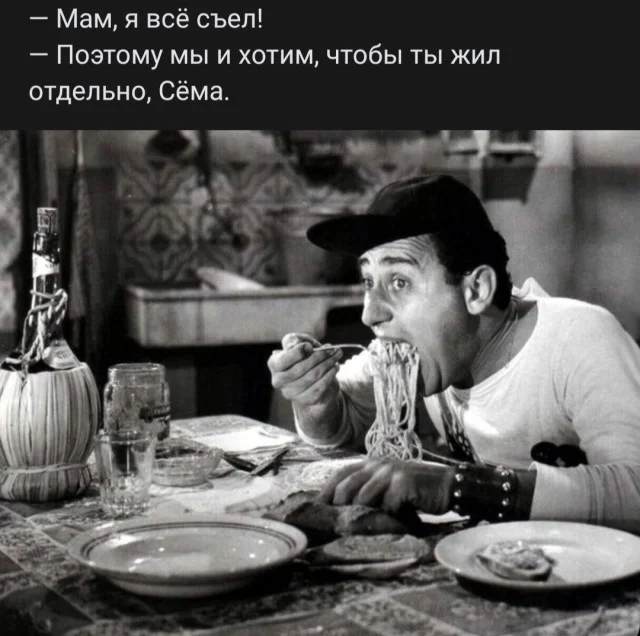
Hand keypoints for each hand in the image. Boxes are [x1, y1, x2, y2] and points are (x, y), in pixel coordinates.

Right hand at [268, 333, 342, 406]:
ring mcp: (291, 393)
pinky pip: (320, 387)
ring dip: (327, 363)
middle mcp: (279, 380)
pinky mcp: (305, 400)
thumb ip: (294, 340)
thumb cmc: (305, 356)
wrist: (314, 378)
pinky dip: (330, 375)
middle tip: (331, 349)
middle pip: (299, 369)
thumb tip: (293, 345)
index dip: (297, 353)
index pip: (282, 361)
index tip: (310, 346)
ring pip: (312, 377)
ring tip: (336, 355)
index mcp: (274, 364)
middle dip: (318, 356)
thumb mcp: (300, 343)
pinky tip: (335, 367)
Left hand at [318, 458, 454, 516]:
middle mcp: (377, 464)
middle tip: (336, 524)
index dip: (326, 491)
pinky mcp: (402, 484)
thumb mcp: (388, 485)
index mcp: (371, 463)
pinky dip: (388, 518)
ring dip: (364, 515)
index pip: (340, 474)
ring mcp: (389, 472)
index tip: (316, 508)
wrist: (447, 485)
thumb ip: (369, 490)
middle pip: (346, 485)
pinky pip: (386, 506)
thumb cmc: (416, 490)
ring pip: (363, 497)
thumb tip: (343, 509)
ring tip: (364, 528)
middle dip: (339, 507)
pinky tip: (394, 522)